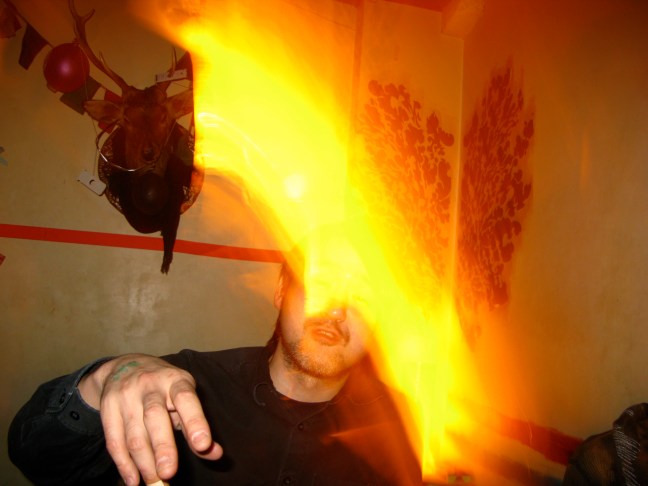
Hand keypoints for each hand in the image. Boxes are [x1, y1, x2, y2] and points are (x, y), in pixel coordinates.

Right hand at [78, 354, 222, 485]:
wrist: (126, 365)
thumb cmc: (165, 389)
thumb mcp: (184, 398)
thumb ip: (197, 427)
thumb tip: (217, 454)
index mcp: (175, 381)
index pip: (186, 398)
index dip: (195, 421)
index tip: (203, 445)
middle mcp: (150, 386)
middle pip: (155, 417)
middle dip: (163, 447)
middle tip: (168, 473)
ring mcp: (126, 396)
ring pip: (134, 434)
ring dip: (144, 463)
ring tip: (154, 483)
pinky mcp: (108, 408)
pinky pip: (114, 440)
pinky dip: (124, 464)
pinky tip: (133, 480)